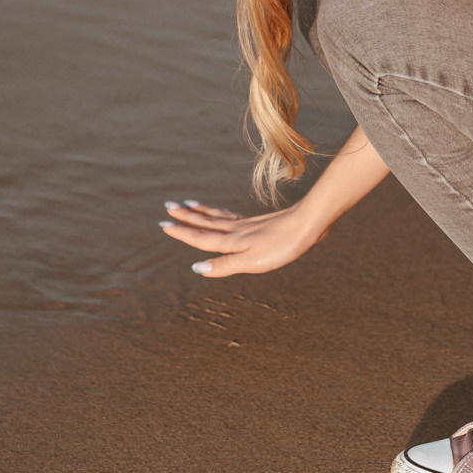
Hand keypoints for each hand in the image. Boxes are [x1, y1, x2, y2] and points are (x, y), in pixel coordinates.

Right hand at [159, 199, 327, 277]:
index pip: (201, 238)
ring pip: (218, 217)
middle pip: (206, 223)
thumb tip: (197, 268)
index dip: (183, 233)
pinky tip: (222, 214)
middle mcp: (236, 230)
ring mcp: (248, 225)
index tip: (165, 225)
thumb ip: (225, 265)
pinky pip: (231, 216)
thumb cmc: (281, 246)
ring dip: (201, 212)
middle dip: (187, 217)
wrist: (307, 224)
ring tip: (188, 204)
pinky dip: (220, 213)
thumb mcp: (252, 261)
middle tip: (168, 207)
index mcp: (232, 241)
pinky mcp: (259, 223)